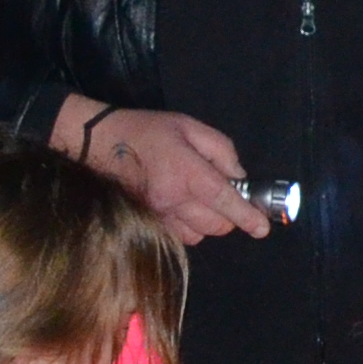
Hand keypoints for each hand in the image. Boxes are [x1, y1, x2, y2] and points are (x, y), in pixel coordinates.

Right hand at [52, 98, 273, 238]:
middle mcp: (173, 200)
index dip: (246, 216)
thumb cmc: (148, 131)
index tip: (262, 228)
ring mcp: (159, 216)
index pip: (223, 201)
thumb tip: (238, 177)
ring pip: (200, 235)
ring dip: (209, 222)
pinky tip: (185, 208)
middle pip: (216, 225)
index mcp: (186, 173)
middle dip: (229, 215)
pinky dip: (191, 227)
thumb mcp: (189, 126)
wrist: (100, 143)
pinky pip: (181, 237)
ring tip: (201, 200)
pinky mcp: (150, 223)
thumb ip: (220, 150)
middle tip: (225, 195)